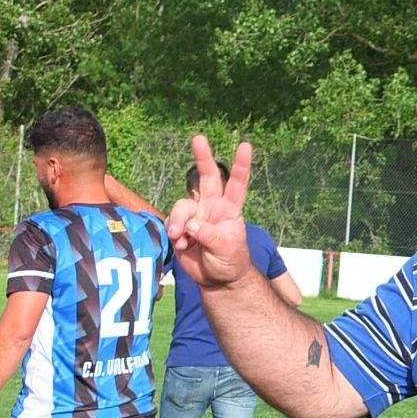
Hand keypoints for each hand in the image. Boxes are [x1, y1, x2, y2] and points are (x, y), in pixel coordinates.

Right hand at [167, 135, 254, 288]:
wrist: (216, 279)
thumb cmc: (230, 262)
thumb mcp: (227, 250)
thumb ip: (210, 235)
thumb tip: (191, 225)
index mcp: (230, 209)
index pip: (237, 184)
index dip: (241, 165)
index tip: (245, 145)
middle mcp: (212, 206)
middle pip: (206, 177)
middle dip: (203, 157)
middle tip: (199, 138)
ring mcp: (195, 215)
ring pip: (182, 206)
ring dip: (179, 221)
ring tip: (182, 239)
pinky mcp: (179, 227)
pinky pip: (171, 222)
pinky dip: (174, 234)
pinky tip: (181, 246)